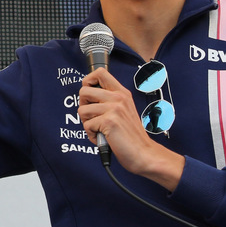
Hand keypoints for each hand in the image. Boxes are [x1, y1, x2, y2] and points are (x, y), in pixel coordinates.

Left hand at [78, 68, 182, 190]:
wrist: (143, 153)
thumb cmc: (130, 135)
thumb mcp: (123, 110)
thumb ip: (108, 101)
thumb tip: (86, 95)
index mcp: (121, 93)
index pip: (100, 73)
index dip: (88, 81)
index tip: (90, 95)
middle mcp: (118, 98)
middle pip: (83, 91)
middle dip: (83, 106)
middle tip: (94, 117)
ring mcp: (114, 109)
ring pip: (82, 110)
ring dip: (87, 123)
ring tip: (100, 129)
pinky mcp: (109, 121)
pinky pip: (87, 125)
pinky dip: (92, 135)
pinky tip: (104, 137)